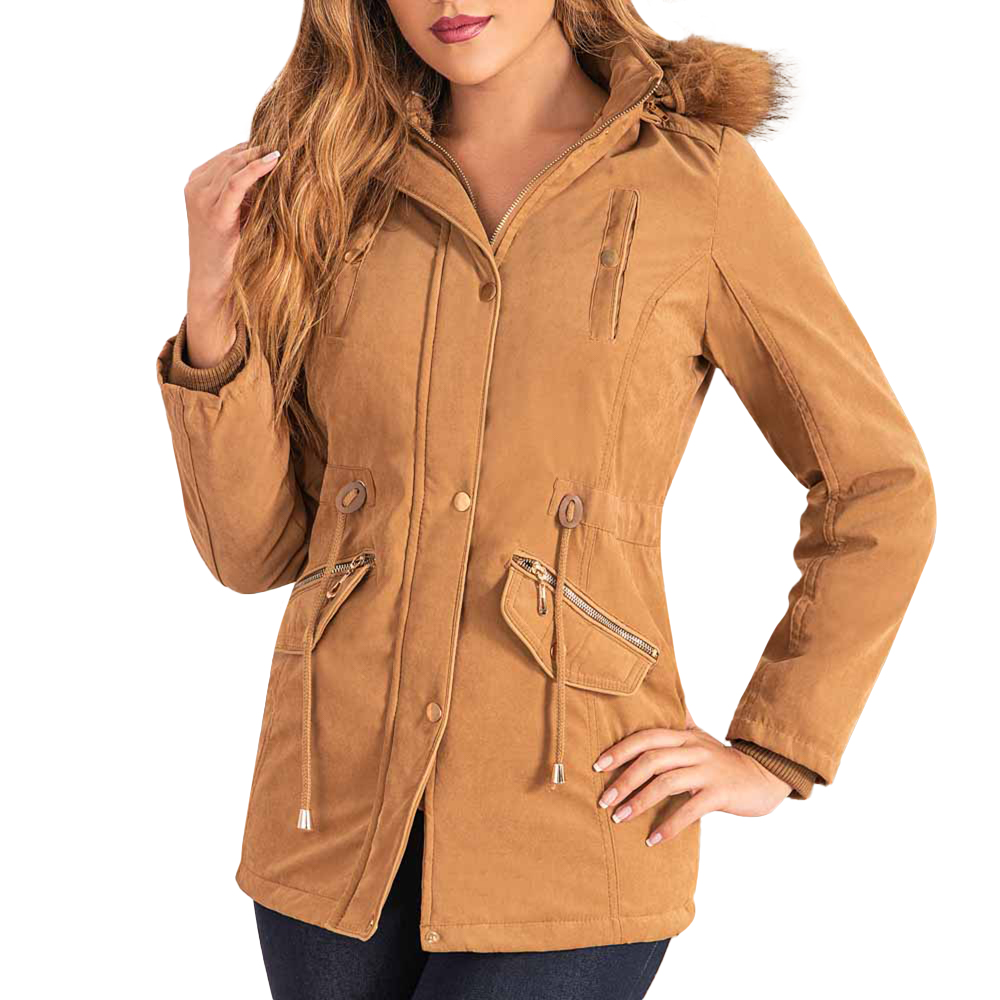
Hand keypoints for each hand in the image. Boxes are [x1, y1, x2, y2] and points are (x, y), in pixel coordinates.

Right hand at [182, 141, 281, 366]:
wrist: (214, 283)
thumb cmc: (231, 252)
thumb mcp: (239, 215)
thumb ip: (249, 194)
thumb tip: (279, 173)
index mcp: (198, 183)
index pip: (229, 155)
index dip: (254, 147)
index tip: (281, 142)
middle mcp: (195, 187)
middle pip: (232, 156)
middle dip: (260, 147)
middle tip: (291, 139)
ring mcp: (201, 198)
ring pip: (234, 165)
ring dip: (261, 155)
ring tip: (288, 148)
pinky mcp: (213, 212)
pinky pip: (236, 182)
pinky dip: (256, 169)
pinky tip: (275, 161)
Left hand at [592, 707, 792, 845]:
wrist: (764, 777)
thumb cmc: (722, 761)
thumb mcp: (699, 738)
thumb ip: (677, 725)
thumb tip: (653, 702)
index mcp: (684, 736)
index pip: (646, 737)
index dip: (620, 749)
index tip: (597, 766)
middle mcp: (694, 749)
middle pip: (652, 759)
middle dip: (623, 780)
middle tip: (603, 800)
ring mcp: (708, 771)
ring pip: (666, 783)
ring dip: (639, 803)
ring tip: (619, 819)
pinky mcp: (720, 793)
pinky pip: (690, 810)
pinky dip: (669, 826)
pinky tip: (653, 839)